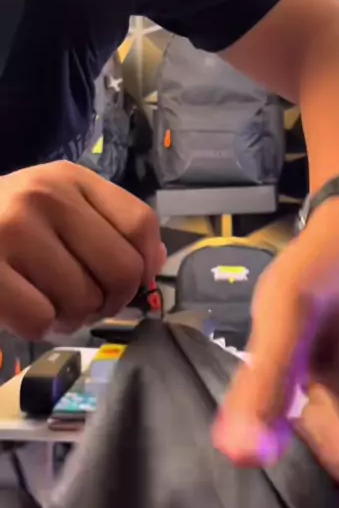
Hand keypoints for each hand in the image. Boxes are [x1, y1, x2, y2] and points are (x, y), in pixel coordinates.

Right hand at [0, 162, 165, 338]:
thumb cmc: (4, 221)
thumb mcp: (56, 205)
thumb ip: (108, 225)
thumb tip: (155, 259)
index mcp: (70, 178)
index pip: (140, 224)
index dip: (145, 264)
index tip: (131, 283)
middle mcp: (44, 196)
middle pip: (120, 269)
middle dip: (111, 301)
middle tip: (89, 304)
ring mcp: (12, 231)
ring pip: (81, 299)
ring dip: (72, 318)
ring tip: (51, 305)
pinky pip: (40, 319)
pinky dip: (39, 328)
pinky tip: (26, 313)